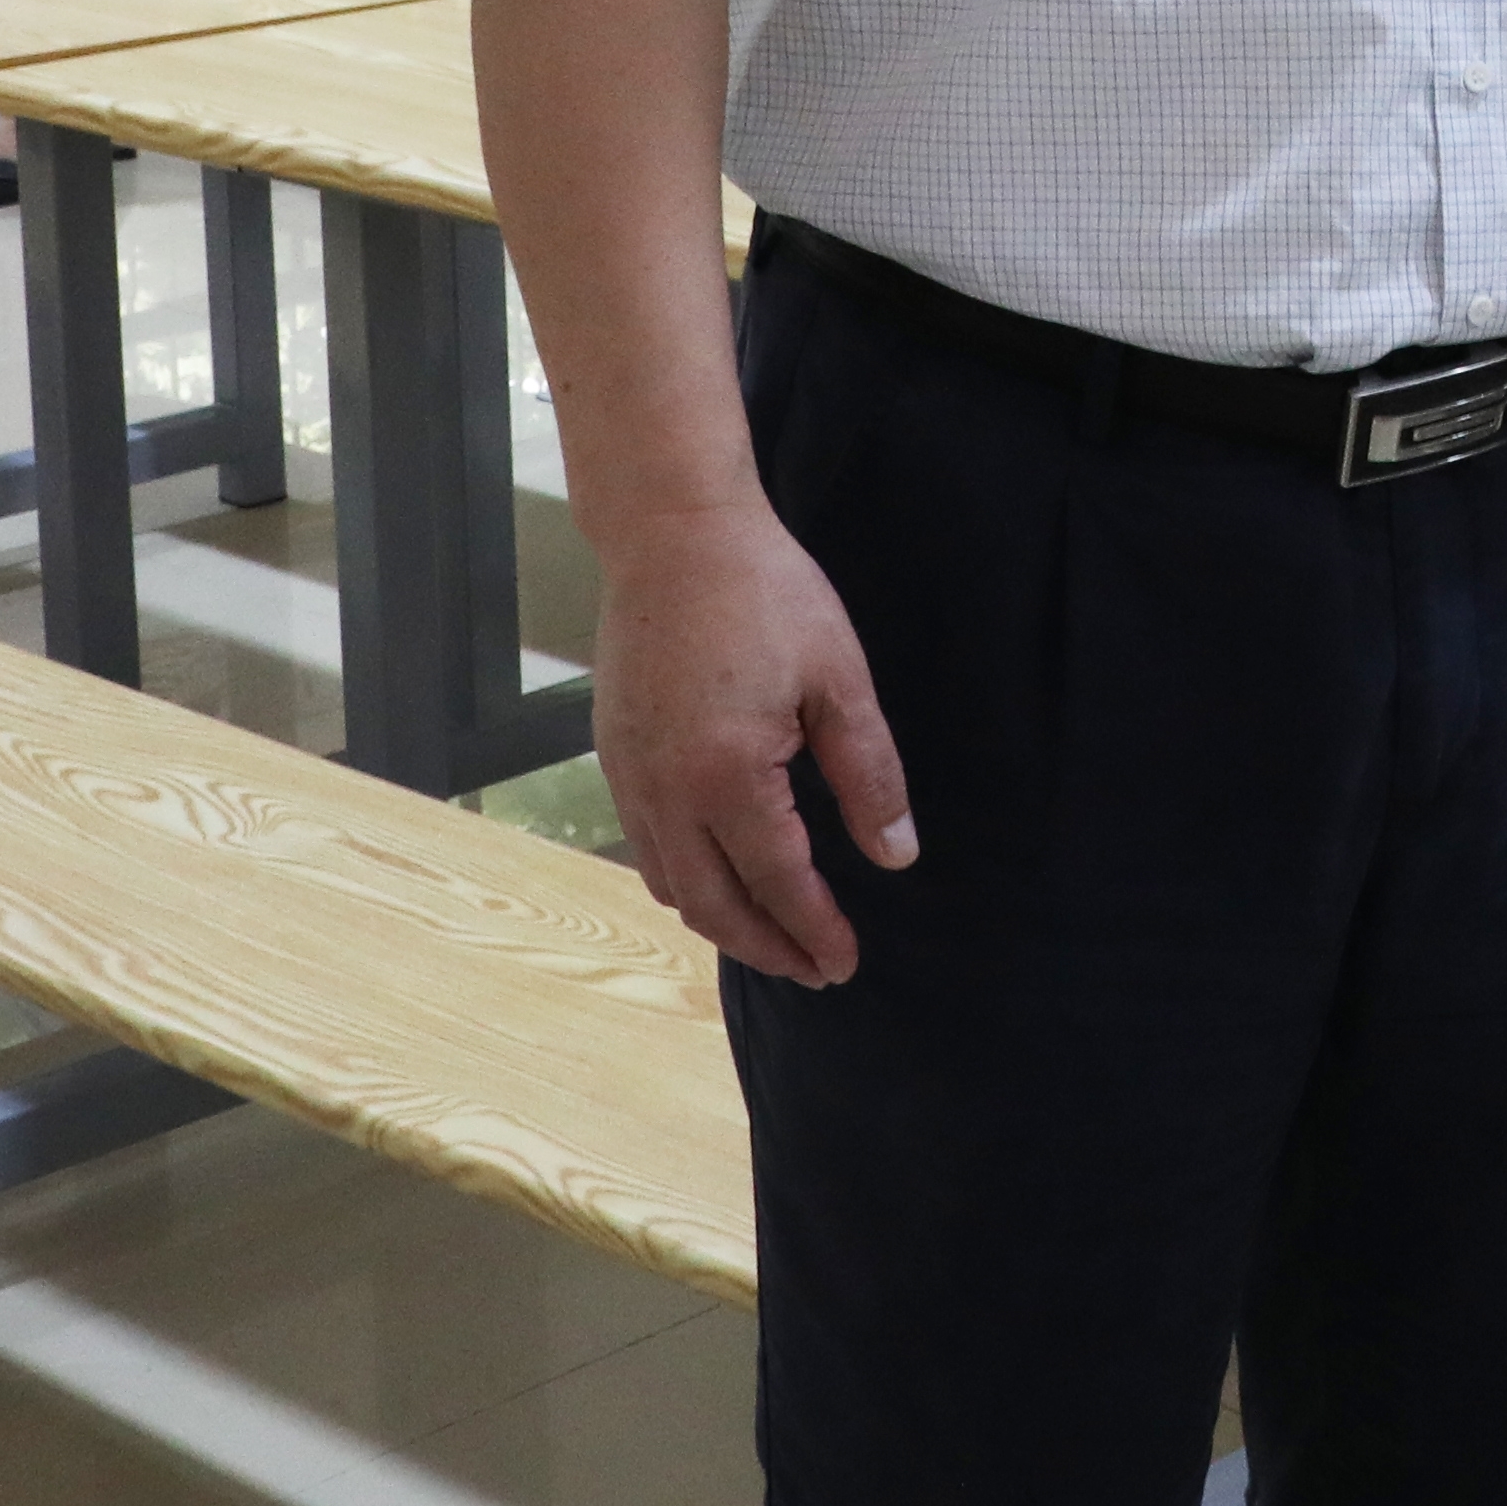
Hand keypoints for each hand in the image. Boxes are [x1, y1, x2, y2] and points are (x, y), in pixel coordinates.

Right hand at [589, 495, 911, 987]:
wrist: (673, 534)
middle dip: (767, 948)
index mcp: (728, 776)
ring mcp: (628, 776)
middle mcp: (665, 791)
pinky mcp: (611, 756)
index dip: (815, 931)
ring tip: (773, 938)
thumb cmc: (767, 594)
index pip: (779, 882)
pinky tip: (717, 880)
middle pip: (713, 905)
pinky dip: (682, 882)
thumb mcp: (841, 680)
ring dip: (721, 923)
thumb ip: (869, 775)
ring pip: (670, 884)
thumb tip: (894, 856)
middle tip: (815, 971)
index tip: (846, 964)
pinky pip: (645, 846)